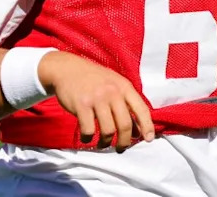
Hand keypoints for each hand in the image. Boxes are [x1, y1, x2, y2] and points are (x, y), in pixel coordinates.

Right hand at [39, 51, 154, 151]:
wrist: (68, 69)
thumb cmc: (94, 80)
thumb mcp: (114, 86)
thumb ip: (126, 106)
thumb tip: (138, 132)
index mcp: (124, 87)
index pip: (141, 109)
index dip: (147, 126)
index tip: (149, 139)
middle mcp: (112, 92)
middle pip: (125, 125)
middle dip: (124, 141)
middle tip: (120, 148)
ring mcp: (97, 98)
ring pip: (108, 131)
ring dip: (105, 143)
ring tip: (102, 144)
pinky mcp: (81, 105)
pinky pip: (89, 130)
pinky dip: (88, 139)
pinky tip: (87, 137)